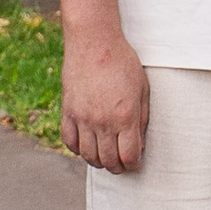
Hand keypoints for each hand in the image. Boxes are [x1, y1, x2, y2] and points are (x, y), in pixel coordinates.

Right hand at [60, 22, 149, 170]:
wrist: (94, 41)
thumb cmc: (123, 62)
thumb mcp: (142, 88)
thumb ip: (142, 118)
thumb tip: (140, 143)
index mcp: (125, 116)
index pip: (129, 156)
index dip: (134, 165)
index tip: (136, 163)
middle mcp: (102, 121)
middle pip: (108, 161)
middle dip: (118, 167)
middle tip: (122, 164)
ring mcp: (83, 118)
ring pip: (88, 156)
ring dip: (98, 161)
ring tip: (106, 157)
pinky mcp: (68, 112)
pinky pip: (70, 142)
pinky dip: (78, 150)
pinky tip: (86, 146)